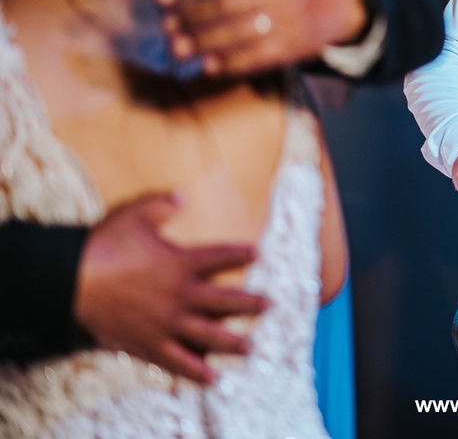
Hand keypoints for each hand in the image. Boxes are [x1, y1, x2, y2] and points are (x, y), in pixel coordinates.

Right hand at [74, 192, 267, 384]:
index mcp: (181, 263)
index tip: (258, 253)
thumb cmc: (101, 246)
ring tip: (251, 347)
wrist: (69, 283)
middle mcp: (181, 295)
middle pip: (225, 301)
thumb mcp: (133, 215)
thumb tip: (180, 196)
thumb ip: (160, 204)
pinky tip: (212, 379)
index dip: (241, 254)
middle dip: (250, 304)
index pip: (221, 257)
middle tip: (270, 305)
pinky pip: (178, 362)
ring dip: (233, 342)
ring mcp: (167, 322)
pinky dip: (196, 372)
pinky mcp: (149, 344)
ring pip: (209, 335)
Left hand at [157, 0, 368, 75]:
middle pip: (225, 3)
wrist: (339, 1)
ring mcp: (287, 19)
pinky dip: (230, 63)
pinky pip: (256, 57)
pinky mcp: (292, 46)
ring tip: (180, 48)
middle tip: (168, 25)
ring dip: (204, 42)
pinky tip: (209, 65)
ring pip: (238, 32)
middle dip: (191, 16)